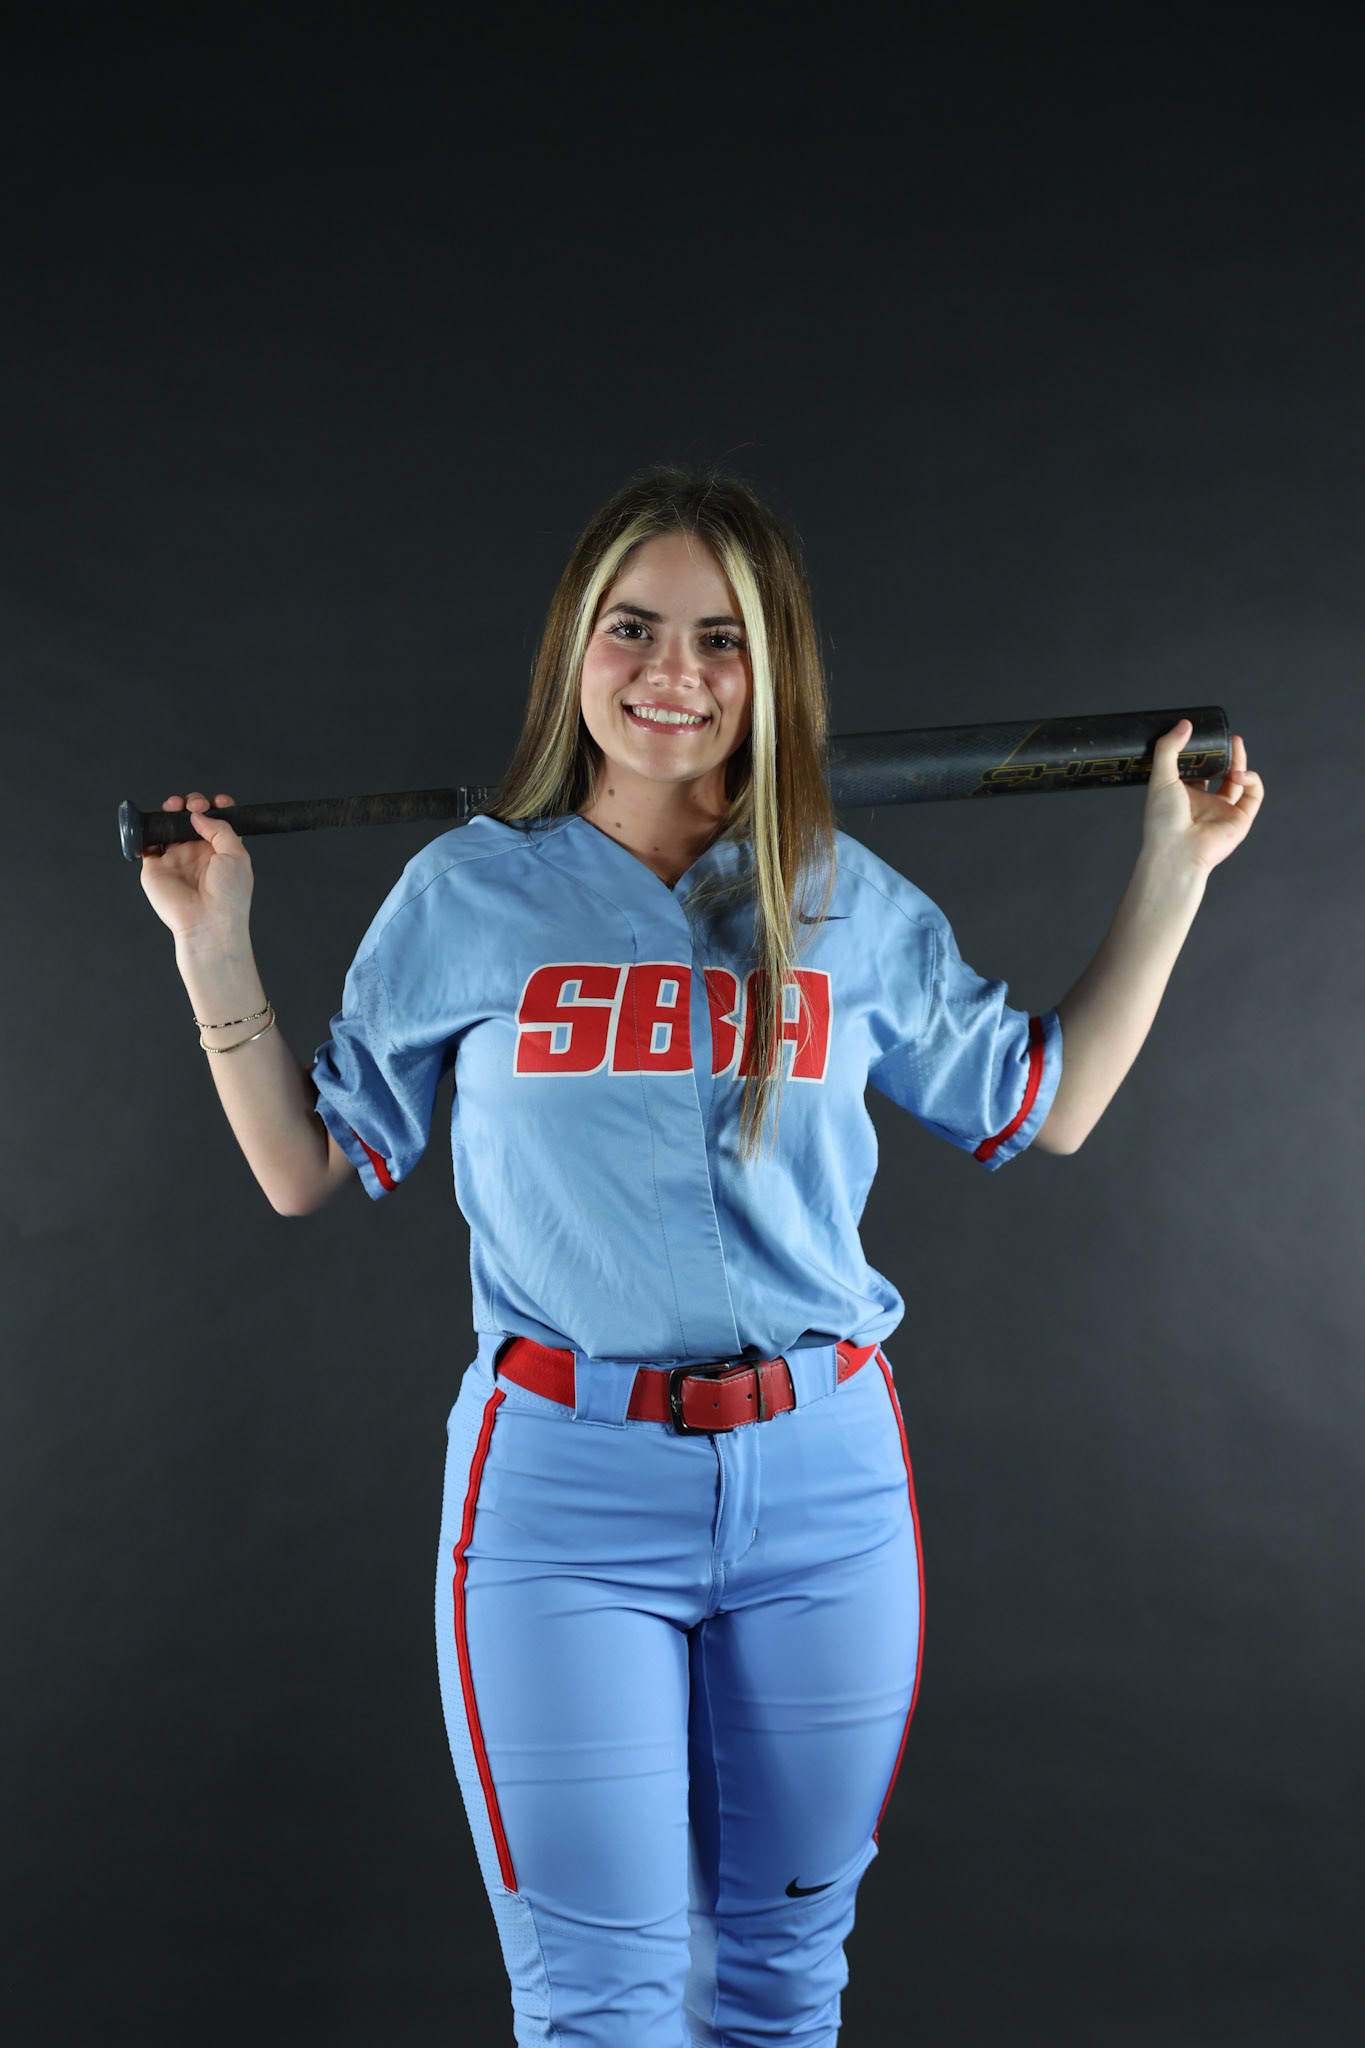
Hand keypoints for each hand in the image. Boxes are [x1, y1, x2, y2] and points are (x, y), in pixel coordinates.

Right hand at [139, 791, 253, 938]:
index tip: (218, 801)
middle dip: (191, 803)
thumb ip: (220, 828)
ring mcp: (175, 859)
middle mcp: (196, 853)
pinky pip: (146, 842)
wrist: (208, 922)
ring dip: (169, 810)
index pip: (215, 820)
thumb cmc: (228, 895)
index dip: (216, 806)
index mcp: (219, 850)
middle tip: (193, 805)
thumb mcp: (237, 855)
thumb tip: (198, 814)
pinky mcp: (155, 867)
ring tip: (174, 806)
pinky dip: (144, 827)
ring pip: (168, 826)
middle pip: (190, 818)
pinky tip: (152, 818)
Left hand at [1140, 720, 1265, 874]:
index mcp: (1184, 795)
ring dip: (1240, 761)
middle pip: (1221, 773)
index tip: (1201, 735)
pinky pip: (1254, 794)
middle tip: (1225, 736)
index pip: (1197, 770)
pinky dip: (1251, 779)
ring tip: (1235, 743)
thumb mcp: (1160, 778)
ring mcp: (1223, 811)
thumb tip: (1184, 724)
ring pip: (1239, 781)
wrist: (1176, 850)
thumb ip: (1169, 749)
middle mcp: (1205, 803)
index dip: (1202, 753)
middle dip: (1226, 754)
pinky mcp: (1241, 819)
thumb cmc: (1162, 820)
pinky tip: (1239, 773)